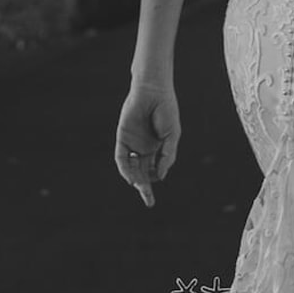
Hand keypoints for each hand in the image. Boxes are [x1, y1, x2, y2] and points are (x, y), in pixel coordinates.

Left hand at [114, 80, 179, 207]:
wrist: (154, 90)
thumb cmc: (166, 110)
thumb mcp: (172, 136)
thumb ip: (167, 156)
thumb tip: (160, 177)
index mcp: (157, 148)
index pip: (153, 170)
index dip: (154, 181)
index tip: (156, 189)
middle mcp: (143, 147)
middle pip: (142, 172)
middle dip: (145, 187)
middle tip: (149, 202)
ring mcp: (132, 143)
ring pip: (131, 167)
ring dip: (135, 180)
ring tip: (142, 188)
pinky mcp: (123, 137)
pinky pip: (121, 157)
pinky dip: (125, 168)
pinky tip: (131, 177)